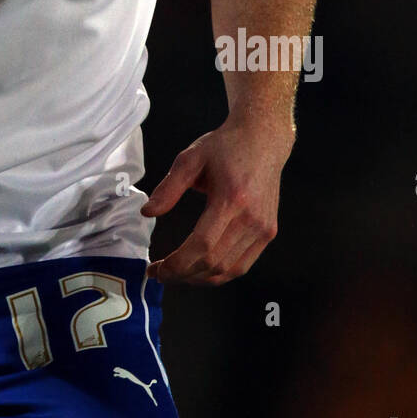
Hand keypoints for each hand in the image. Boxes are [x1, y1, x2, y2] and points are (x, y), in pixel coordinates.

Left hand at [140, 118, 293, 285]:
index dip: (177, 263)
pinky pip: (243, 264)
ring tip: (177, 274)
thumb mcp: (190, 158)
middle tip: (161, 273)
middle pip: (214, 262)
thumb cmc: (226, 146)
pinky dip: (220, 273)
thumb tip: (148, 212)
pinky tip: (200, 269)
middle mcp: (251, 219)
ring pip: (229, 270)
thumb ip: (169, 188)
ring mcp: (263, 228)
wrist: (263, 139)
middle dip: (183, 274)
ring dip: (200, 278)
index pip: (202, 245)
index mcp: (231, 199)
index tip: (157, 268)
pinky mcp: (268, 232)